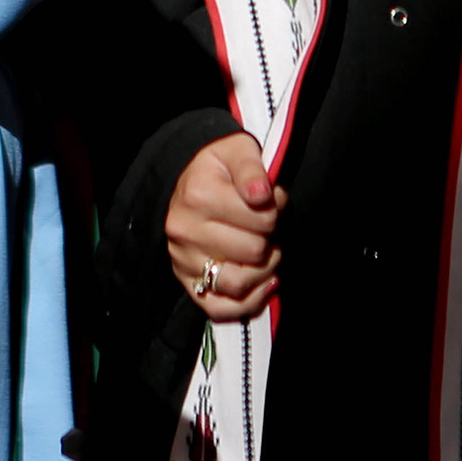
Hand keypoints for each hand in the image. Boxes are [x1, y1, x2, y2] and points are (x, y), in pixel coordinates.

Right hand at [168, 132, 283, 320]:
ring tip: (267, 251)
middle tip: (269, 226)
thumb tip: (261, 195)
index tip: (272, 199)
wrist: (190, 181)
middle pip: (253, 251)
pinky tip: (264, 282)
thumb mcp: (238, 151)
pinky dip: (249, 302)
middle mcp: (184, 231)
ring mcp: (184, 260)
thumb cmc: (220, 167)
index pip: (262, 218)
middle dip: (271, 238)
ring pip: (238, 283)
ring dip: (264, 270)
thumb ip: (252, 169)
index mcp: (198, 195)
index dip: (278, 208)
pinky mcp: (188, 283)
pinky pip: (220, 309)